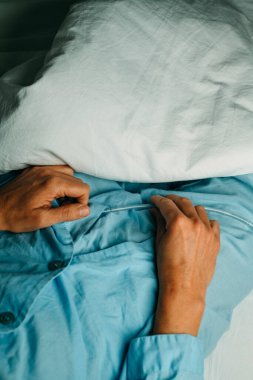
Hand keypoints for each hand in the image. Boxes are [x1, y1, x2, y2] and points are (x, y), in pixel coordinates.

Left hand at [0, 165, 89, 232]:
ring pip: (69, 173)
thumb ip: (67, 213)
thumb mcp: (43, 220)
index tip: (71, 212)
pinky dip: (60, 179)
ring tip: (58, 199)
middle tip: (63, 208)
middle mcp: (49, 172)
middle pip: (77, 180)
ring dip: (69, 186)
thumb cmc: (17, 217)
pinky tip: (51, 191)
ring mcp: (41, 168)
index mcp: (52, 184)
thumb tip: (86, 210)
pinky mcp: (35, 168)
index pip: (83, 188)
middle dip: (76, 195)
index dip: (82, 203)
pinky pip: (56, 169)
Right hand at [150, 194, 219, 335]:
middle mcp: (195, 223)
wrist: (184, 287)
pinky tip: (197, 224)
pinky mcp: (215, 239)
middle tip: (165, 201)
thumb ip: (159, 222)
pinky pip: (211, 222)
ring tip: (181, 212)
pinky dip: (203, 220)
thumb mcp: (160, 242)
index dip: (158, 199)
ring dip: (188, 208)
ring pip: (199, 209)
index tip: (153, 199)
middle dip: (172, 200)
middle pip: (183, 202)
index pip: (166, 204)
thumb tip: (155, 210)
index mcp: (178, 222)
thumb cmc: (168, 267)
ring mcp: (207, 230)